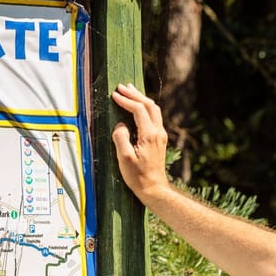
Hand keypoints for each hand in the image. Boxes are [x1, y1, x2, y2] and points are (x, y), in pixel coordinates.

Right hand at [109, 83, 171, 201]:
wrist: (154, 189)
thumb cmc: (138, 177)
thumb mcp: (124, 159)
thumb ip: (120, 138)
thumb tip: (120, 125)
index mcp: (149, 135)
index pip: (138, 110)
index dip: (126, 100)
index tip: (114, 95)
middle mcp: (158, 132)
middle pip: (149, 105)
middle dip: (135, 94)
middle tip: (121, 87)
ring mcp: (161, 136)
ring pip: (153, 109)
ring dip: (141, 99)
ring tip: (130, 91)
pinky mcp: (160, 140)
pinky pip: (154, 117)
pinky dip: (145, 108)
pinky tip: (138, 108)